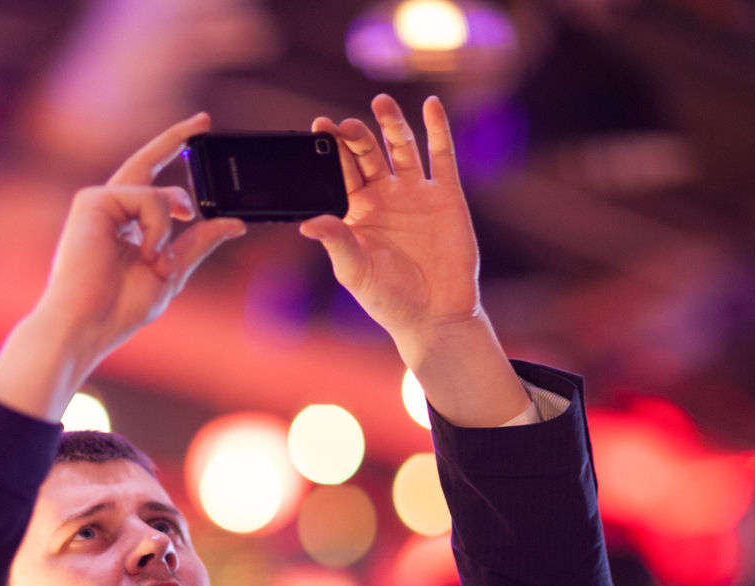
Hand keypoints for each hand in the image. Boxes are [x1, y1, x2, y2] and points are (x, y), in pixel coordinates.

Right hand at [0, 114, 245, 420]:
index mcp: (125, 225)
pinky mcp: (92, 201)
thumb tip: (234, 224)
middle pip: (147, 162)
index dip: (175, 155)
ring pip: (158, 193)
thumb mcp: (172, 272)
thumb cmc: (119, 308)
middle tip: (205, 119)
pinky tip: (145, 253)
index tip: (201, 134)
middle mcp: (110, 209)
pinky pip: (147, 198)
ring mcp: (99, 202)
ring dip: (168, 230)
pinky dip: (156, 228)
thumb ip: (198, 244)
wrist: (88, 323)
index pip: (154, 182)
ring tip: (154, 262)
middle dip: (176, 137)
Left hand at [301, 95, 529, 427]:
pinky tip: (430, 105)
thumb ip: (336, 241)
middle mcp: (385, 196)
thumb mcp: (355, 270)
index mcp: (357, 212)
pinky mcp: (446, 195)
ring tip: (380, 102)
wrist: (435, 315)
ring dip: (391, 123)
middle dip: (356, 136)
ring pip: (401, 147)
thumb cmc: (389, 298)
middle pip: (367, 154)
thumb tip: (308, 222)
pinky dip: (438, 129)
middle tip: (344, 124)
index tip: (318, 128)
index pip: (341, 172)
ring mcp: (416, 193)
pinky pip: (442, 156)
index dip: (331, 150)